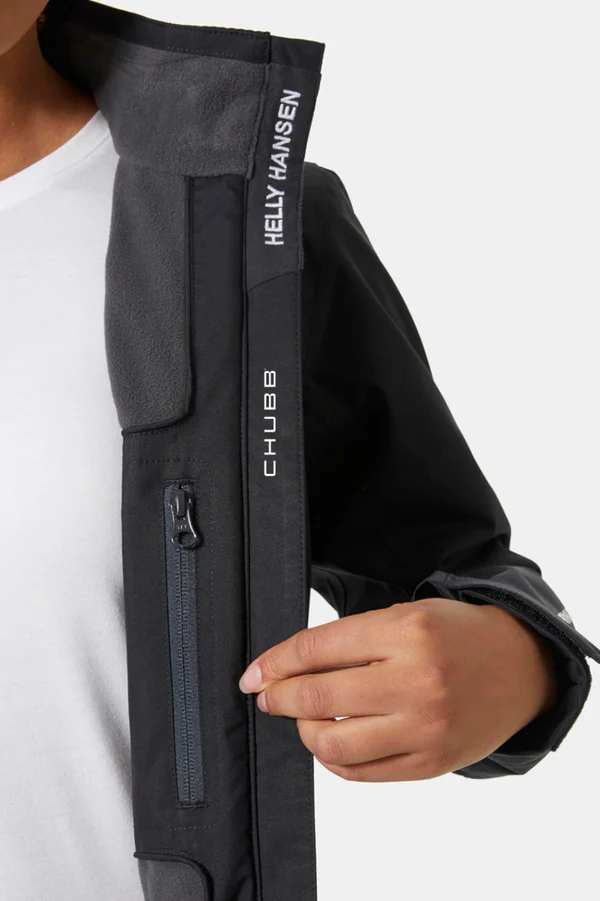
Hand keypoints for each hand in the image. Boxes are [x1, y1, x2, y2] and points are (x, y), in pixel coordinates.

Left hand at [238, 598, 556, 781]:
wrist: (517, 666)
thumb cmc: (454, 634)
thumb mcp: (404, 617)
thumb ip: (348, 641)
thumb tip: (283, 670)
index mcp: (407, 631)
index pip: (318, 648)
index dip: (276, 661)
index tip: (254, 674)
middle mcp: (416, 681)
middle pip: (319, 696)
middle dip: (280, 696)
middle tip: (267, 695)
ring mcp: (425, 727)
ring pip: (334, 742)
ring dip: (304, 730)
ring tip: (305, 718)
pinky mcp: (430, 763)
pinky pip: (362, 772)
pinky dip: (334, 759)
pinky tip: (332, 741)